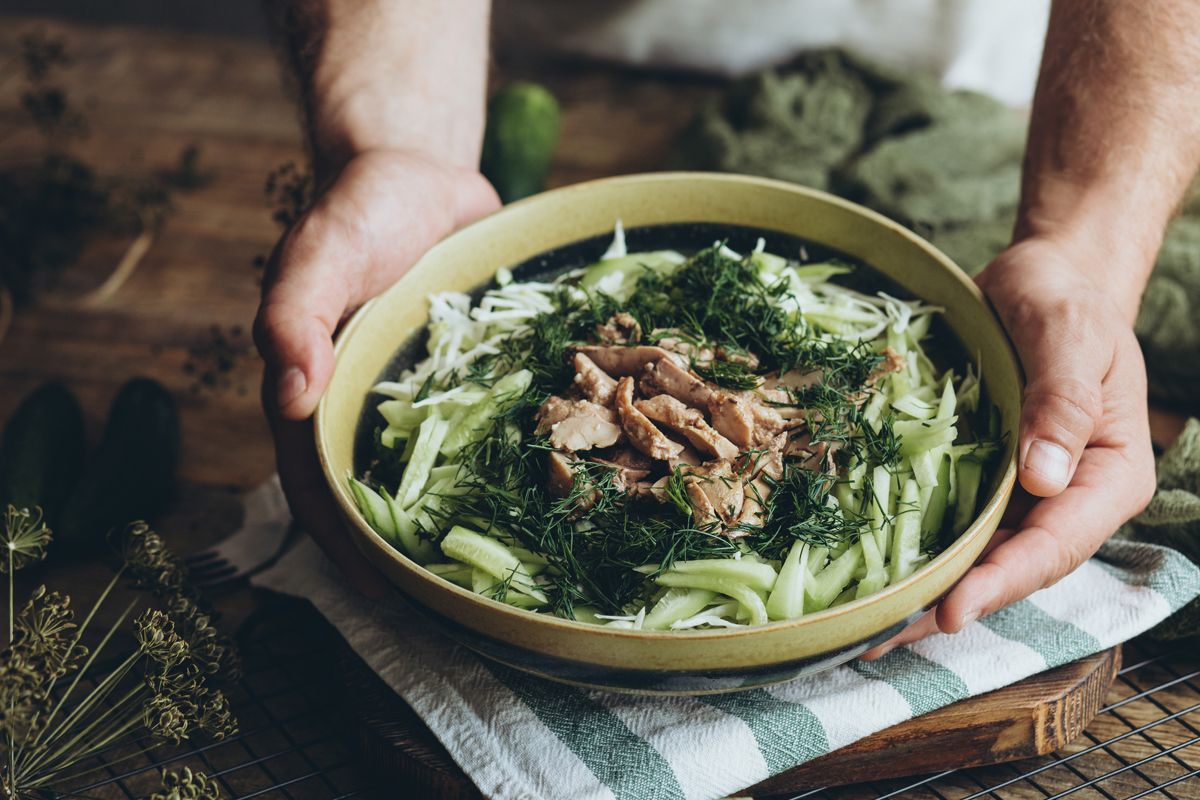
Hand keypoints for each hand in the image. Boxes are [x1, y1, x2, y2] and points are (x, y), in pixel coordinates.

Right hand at [253, 148, 499, 593]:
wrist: (417, 169)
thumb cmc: (358, 208)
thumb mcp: (320, 252)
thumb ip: (295, 314)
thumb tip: (291, 394)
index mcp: (319, 391)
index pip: (319, 485)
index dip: (345, 542)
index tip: (384, 592)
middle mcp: (366, 404)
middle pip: (378, 491)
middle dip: (406, 549)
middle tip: (450, 604)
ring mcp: (419, 394)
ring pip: (434, 469)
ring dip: (457, 515)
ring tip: (503, 568)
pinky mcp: (466, 374)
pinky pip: (482, 426)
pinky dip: (500, 460)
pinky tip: (540, 489)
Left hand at [862, 237, 1155, 657]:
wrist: (1041, 280)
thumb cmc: (1066, 301)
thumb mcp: (1070, 335)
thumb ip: (1062, 402)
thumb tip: (1043, 477)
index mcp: (1108, 477)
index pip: (1056, 544)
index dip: (1003, 581)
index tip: (952, 610)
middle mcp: (1066, 498)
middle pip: (1010, 566)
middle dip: (951, 604)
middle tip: (882, 637)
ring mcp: (1021, 493)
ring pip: (975, 555)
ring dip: (924, 589)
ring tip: (864, 625)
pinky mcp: (981, 478)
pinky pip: (947, 519)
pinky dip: (913, 546)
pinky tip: (868, 570)